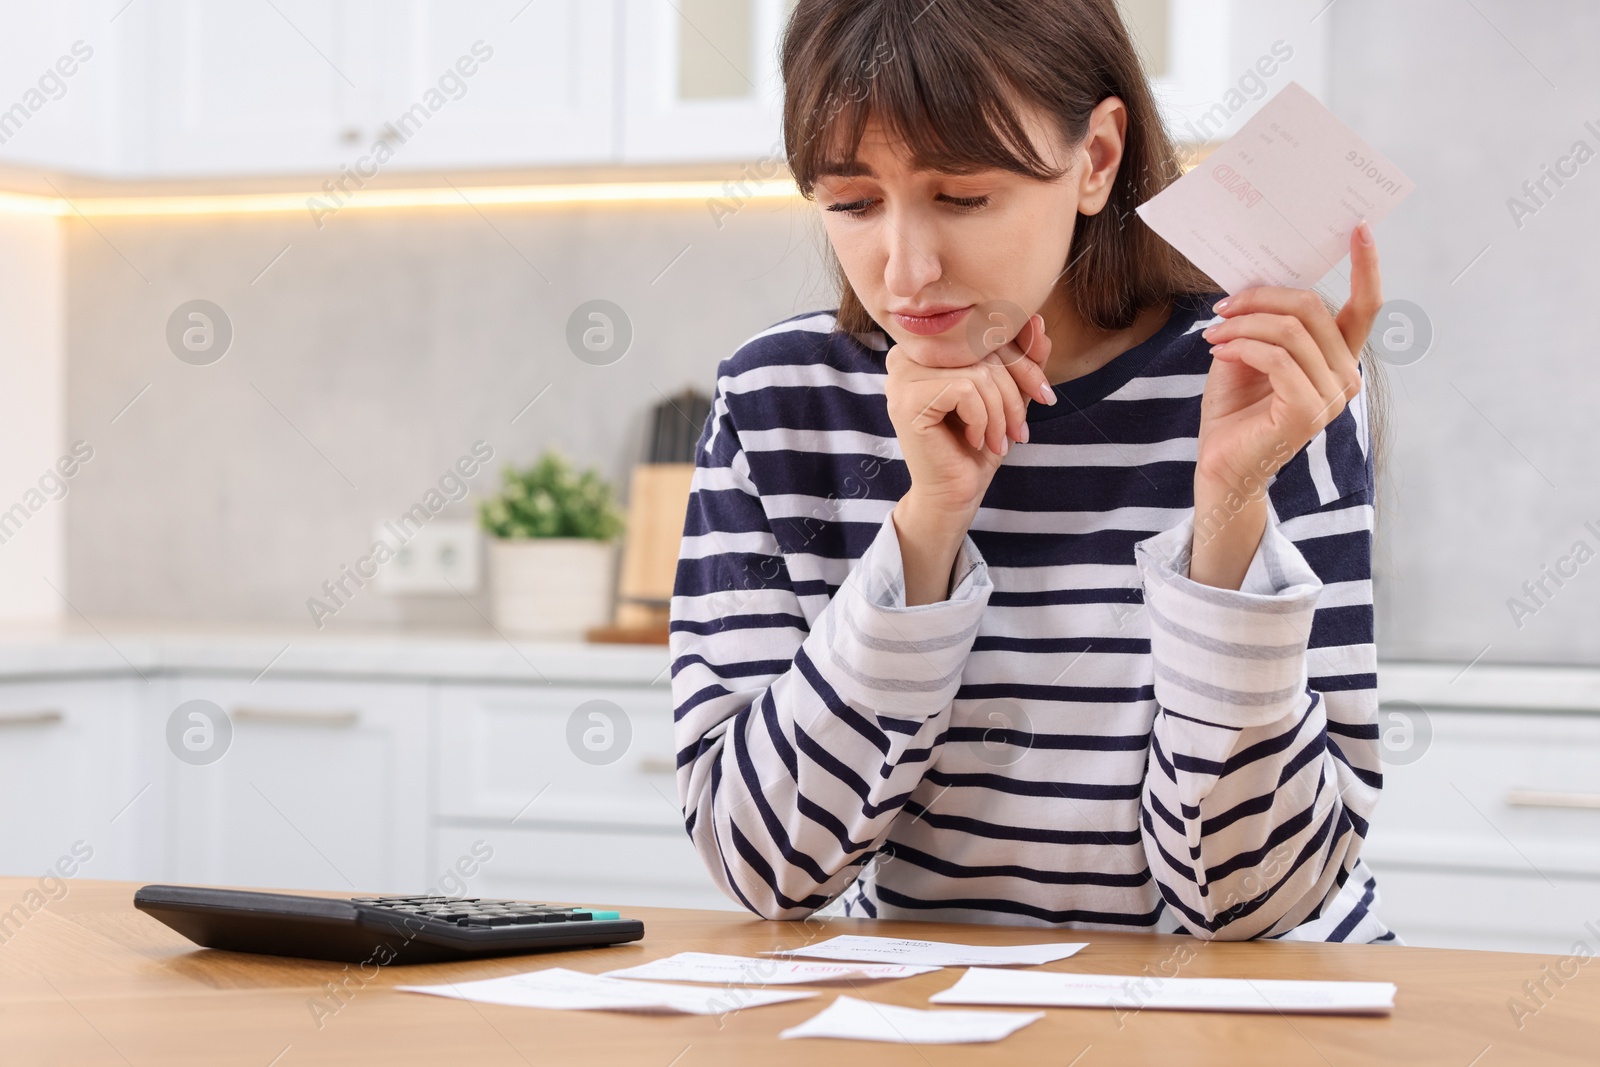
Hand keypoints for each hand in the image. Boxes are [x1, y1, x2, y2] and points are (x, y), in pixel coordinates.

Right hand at [885, 313, 1053, 516]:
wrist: (954, 493)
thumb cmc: (978, 444)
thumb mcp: (1008, 395)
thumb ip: (1022, 358)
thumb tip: (1037, 321)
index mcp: (930, 346)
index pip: (985, 332)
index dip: (1024, 361)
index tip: (1045, 395)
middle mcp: (909, 354)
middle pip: (982, 349)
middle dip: (1016, 391)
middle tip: (1020, 430)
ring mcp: (902, 375)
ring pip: (977, 372)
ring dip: (1000, 412)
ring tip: (999, 440)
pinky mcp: (906, 399)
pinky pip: (965, 390)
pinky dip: (981, 419)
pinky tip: (975, 440)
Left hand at [1187, 222, 1381, 586]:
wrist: (1219, 466)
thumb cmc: (1233, 412)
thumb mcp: (1245, 354)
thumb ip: (1263, 322)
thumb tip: (1256, 283)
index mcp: (1335, 359)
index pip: (1364, 308)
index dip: (1366, 267)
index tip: (1359, 229)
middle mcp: (1343, 376)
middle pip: (1313, 308)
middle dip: (1262, 298)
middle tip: (1223, 306)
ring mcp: (1330, 396)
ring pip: (1290, 331)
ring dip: (1243, 324)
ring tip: (1214, 333)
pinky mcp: (1308, 411)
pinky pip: (1276, 358)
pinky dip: (1242, 346)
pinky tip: (1218, 351)